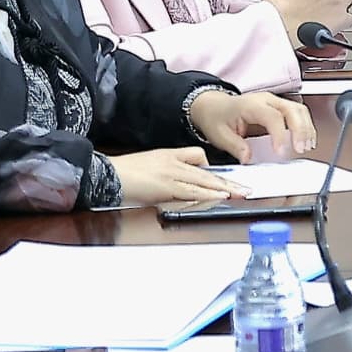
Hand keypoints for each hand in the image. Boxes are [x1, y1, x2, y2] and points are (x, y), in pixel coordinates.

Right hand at [113, 146, 236, 204]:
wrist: (106, 174)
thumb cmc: (123, 174)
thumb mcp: (148, 167)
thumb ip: (165, 174)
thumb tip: (179, 186)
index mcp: (169, 155)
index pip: (197, 156)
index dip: (211, 169)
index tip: (223, 180)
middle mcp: (173, 162)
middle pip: (207, 171)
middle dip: (228, 181)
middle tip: (245, 188)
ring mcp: (171, 173)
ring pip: (204, 180)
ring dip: (224, 188)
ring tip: (240, 193)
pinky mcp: (166, 186)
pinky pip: (192, 191)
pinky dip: (208, 194)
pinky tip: (220, 196)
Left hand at [188, 87, 310, 158]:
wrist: (213, 106)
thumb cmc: (216, 117)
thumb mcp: (219, 135)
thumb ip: (235, 147)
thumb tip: (248, 158)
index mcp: (250, 105)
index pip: (272, 117)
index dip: (280, 134)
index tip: (281, 152)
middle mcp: (266, 100)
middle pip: (292, 109)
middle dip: (301, 129)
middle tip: (301, 148)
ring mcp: (275, 102)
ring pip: (299, 109)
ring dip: (306, 128)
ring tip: (307, 146)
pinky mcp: (279, 108)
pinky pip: (298, 113)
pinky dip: (305, 127)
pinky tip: (305, 140)